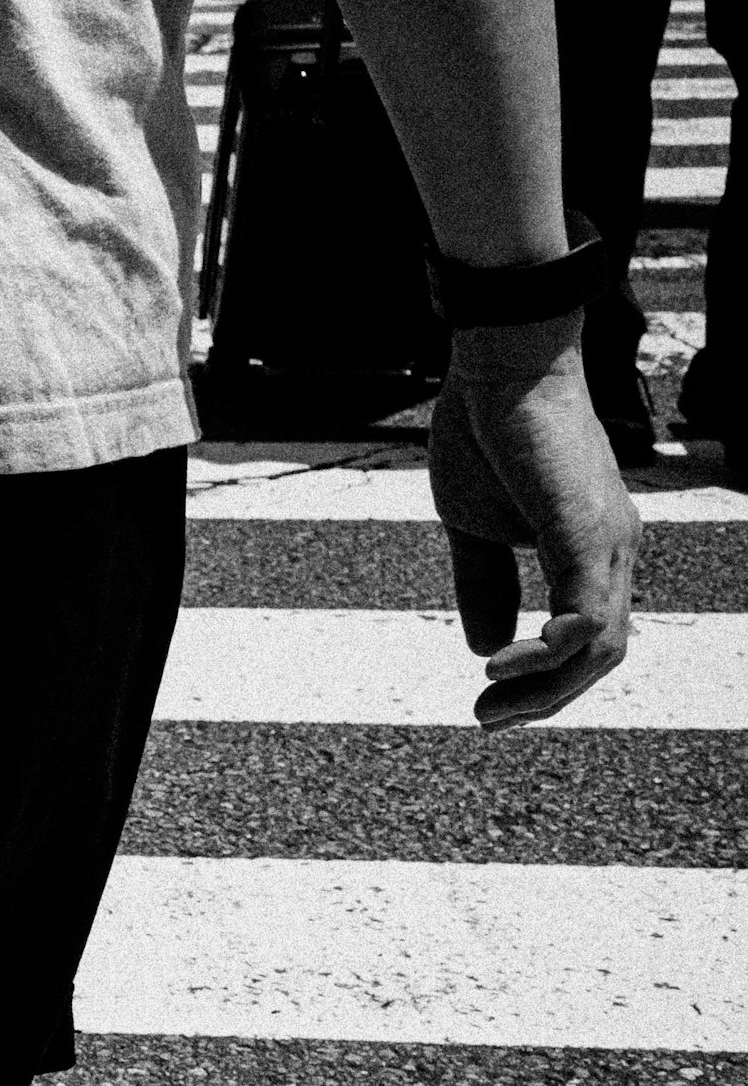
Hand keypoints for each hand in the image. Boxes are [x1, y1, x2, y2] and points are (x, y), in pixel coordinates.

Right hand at [428, 314, 637, 727]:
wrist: (501, 366)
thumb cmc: (488, 433)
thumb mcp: (473, 528)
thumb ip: (481, 587)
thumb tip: (483, 647)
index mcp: (590, 551)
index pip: (587, 639)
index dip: (543, 683)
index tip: (486, 704)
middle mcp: (612, 552)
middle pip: (601, 654)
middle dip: (544, 700)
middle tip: (486, 719)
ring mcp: (607, 543)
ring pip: (600, 645)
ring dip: (545, 688)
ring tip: (490, 700)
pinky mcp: (586, 532)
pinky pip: (585, 613)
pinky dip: (547, 650)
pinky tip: (501, 662)